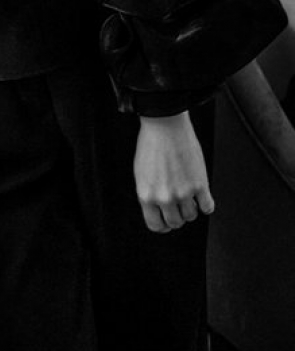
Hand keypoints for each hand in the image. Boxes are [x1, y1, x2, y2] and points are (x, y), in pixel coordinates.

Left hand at [134, 111, 214, 233]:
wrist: (165, 125)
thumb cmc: (151, 144)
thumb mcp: (142, 173)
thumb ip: (150, 194)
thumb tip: (158, 209)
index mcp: (146, 195)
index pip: (155, 225)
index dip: (162, 225)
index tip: (166, 221)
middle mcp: (164, 197)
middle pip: (175, 223)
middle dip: (177, 216)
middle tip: (178, 206)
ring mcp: (183, 192)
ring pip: (191, 216)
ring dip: (191, 209)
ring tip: (188, 196)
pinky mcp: (200, 184)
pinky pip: (208, 207)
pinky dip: (206, 204)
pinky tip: (202, 195)